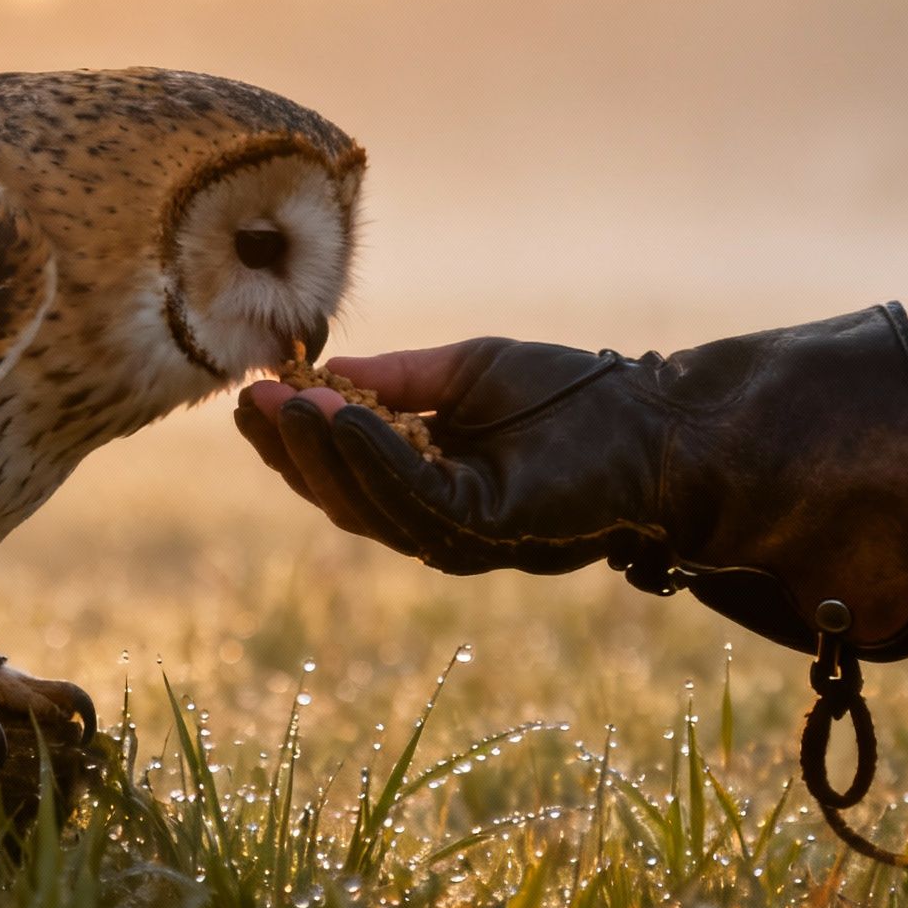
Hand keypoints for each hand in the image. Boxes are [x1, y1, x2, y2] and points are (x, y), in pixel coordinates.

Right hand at [236, 338, 647, 573]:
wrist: (658, 421)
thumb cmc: (576, 396)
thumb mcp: (467, 372)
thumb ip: (399, 380)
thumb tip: (326, 374)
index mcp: (432, 489)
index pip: (346, 474)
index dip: (297, 439)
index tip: (253, 395)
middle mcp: (440, 524)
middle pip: (343, 498)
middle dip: (292, 451)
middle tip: (250, 402)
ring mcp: (463, 535)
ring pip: (368, 504)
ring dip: (319, 452)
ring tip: (284, 403)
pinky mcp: (490, 531)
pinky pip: (413, 495)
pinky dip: (370, 456)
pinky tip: (338, 415)